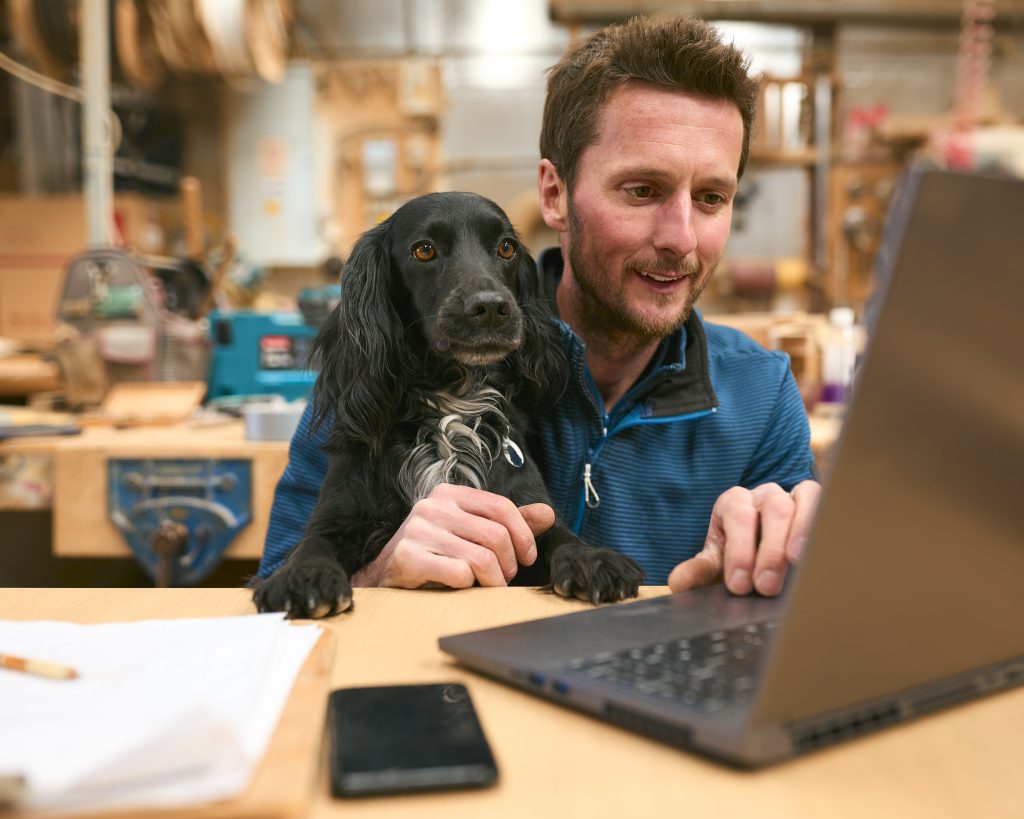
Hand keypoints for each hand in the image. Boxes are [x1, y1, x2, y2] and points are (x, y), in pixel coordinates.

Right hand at [350, 483, 553, 588]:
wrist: (386, 573)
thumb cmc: (436, 550)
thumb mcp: (470, 530)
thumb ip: (507, 522)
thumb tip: (547, 514)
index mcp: (450, 493)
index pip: (501, 506)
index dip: (524, 534)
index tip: (528, 558)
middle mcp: (432, 506)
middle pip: (496, 535)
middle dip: (509, 563)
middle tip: (505, 578)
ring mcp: (418, 530)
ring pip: (481, 558)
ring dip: (494, 580)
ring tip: (490, 586)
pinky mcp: (408, 557)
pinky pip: (458, 573)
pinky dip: (469, 586)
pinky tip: (461, 587)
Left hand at [667, 480, 820, 595]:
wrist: (764, 552)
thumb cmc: (740, 556)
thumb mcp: (718, 563)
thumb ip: (699, 571)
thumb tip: (677, 582)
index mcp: (733, 504)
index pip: (737, 518)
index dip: (739, 551)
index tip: (739, 585)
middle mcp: (763, 496)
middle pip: (771, 509)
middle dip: (769, 550)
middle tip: (766, 586)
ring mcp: (792, 496)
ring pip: (799, 502)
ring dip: (799, 534)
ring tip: (797, 565)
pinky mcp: (815, 503)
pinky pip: (820, 500)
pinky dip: (819, 520)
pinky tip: (819, 548)